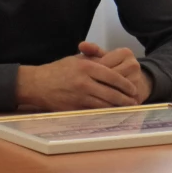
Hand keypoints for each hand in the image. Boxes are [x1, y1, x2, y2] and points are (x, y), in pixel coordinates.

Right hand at [15, 53, 139, 111]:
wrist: (37, 84)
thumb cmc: (58, 70)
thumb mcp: (77, 59)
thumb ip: (95, 60)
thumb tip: (113, 64)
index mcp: (86, 67)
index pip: (112, 76)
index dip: (125, 84)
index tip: (133, 88)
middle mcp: (84, 82)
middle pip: (111, 93)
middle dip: (125, 98)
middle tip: (134, 101)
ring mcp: (79, 97)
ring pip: (103, 104)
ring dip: (117, 108)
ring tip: (127, 109)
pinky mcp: (73, 108)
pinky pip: (93, 112)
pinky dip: (103, 113)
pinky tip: (111, 113)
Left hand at [79, 42, 151, 103]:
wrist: (137, 82)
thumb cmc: (116, 68)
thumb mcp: (105, 58)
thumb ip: (93, 51)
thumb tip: (81, 44)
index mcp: (125, 53)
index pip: (104, 63)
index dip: (91, 71)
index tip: (81, 78)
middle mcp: (133, 64)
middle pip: (109, 77)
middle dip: (95, 84)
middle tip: (81, 90)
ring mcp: (137, 80)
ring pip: (113, 89)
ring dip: (100, 95)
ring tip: (87, 97)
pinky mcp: (137, 94)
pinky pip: (119, 100)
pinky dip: (108, 103)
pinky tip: (97, 105)